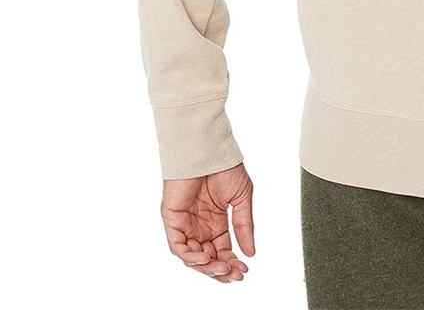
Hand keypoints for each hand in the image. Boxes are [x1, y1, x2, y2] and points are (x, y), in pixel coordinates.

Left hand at [160, 163, 254, 282]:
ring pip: (193, 256)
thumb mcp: (241, 198)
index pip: (222, 250)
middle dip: (221, 269)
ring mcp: (185, 224)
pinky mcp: (172, 220)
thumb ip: (244, 225)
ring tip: (222, 268)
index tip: (244, 269)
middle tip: (234, 275)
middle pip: (208, 257)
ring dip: (207, 266)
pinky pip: (178, 245)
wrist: (208, 150)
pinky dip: (190, 255)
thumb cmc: (225, 167)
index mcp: (216, 221)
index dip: (232, 262)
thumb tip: (251, 251)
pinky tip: (205, 257)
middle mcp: (200, 225)